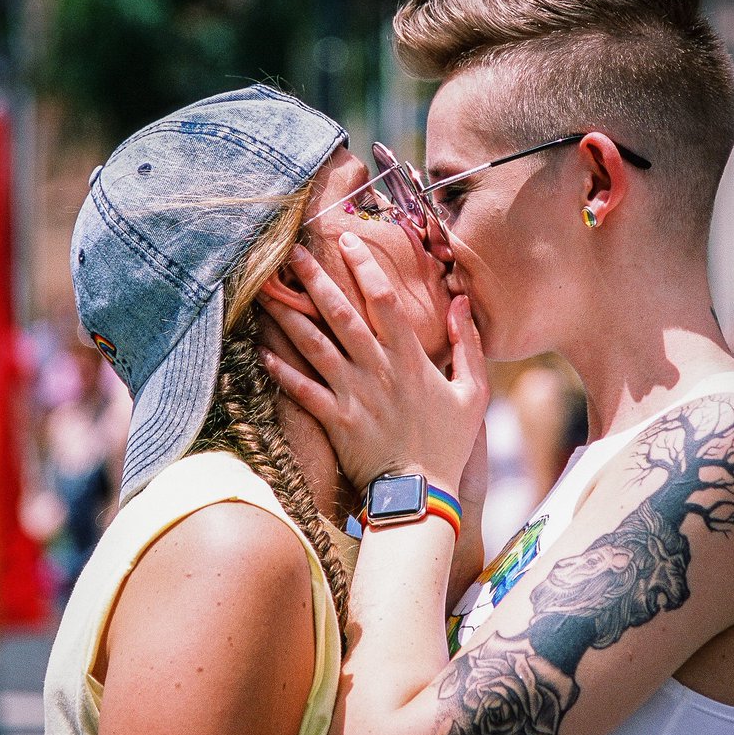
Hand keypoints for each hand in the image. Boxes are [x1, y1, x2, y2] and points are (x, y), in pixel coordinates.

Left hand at [259, 235, 488, 494]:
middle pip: (341, 315)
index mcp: (410, 359)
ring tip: (266, 292)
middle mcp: (377, 370)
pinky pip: (302, 390)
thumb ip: (468, 345)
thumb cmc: (448, 444)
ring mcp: (353, 395)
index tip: (347, 241)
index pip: (385, 301)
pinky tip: (260, 349)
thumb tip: (461, 302)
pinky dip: (281, 370)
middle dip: (316, 281)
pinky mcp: (335, 421)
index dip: (364, 267)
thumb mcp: (473, 393)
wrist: (420, 494)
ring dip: (290, 317)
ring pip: (315, 346)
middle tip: (292, 254)